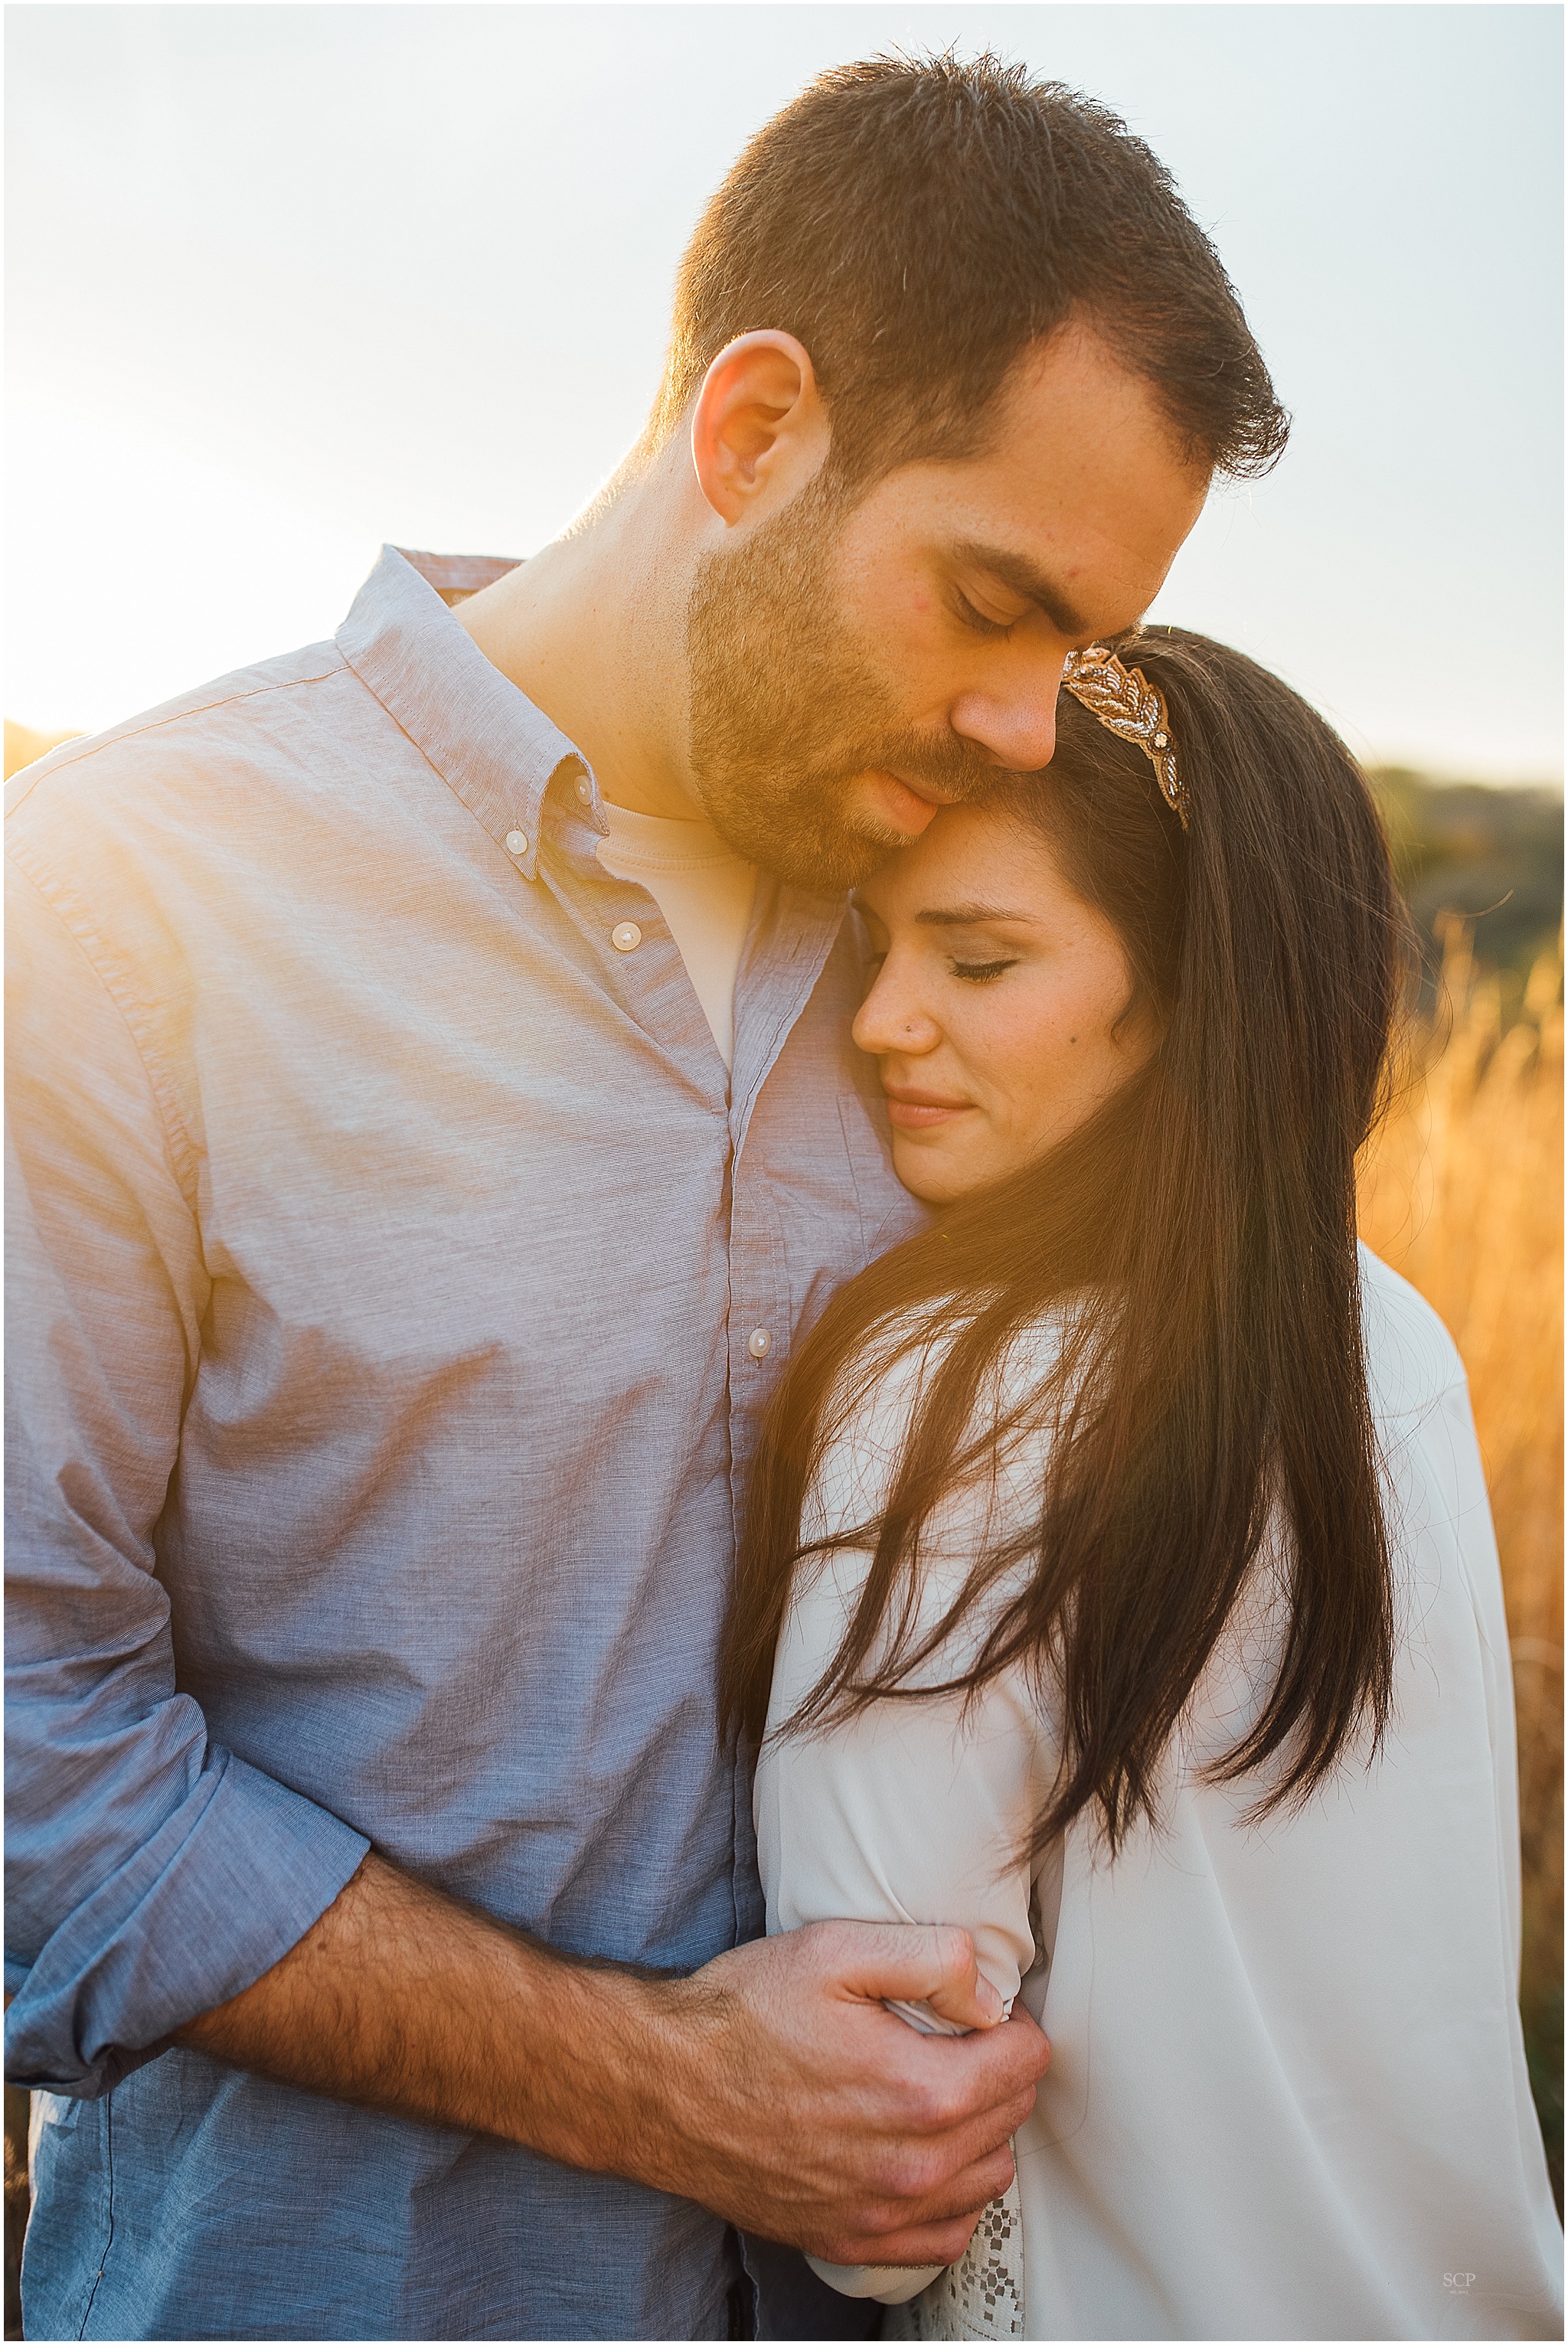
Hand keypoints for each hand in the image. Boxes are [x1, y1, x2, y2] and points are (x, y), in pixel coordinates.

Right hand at [601, 1919, 1048, 2266]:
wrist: (664, 2088)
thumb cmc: (743, 2014)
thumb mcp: (835, 1950)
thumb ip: (933, 1960)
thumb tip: (991, 1998)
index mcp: (920, 2091)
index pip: (1028, 2061)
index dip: (1008, 2021)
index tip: (973, 2007)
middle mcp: (913, 2166)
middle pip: (1013, 2115)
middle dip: (997, 2069)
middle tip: (951, 2037)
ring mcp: (885, 2214)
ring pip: (990, 2175)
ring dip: (980, 2130)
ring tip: (934, 2088)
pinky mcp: (855, 2240)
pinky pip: (947, 2232)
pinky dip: (951, 2193)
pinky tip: (919, 2151)